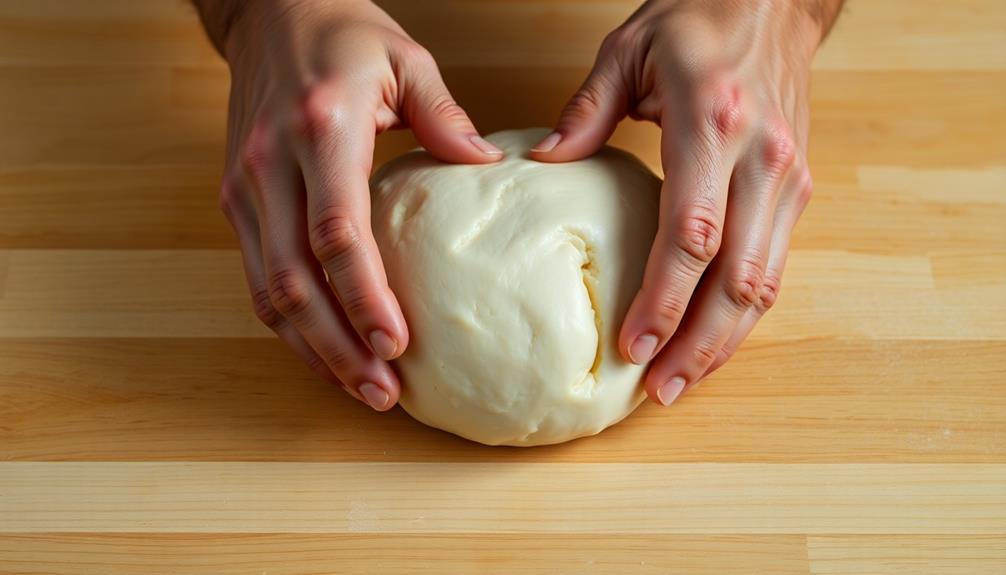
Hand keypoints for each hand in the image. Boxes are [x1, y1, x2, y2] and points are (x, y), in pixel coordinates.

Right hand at [213, 0, 502, 409]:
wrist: (268, 11)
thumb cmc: (342, 35)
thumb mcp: (406, 59)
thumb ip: (445, 116)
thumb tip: (489, 168)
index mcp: (321, 129)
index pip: (336, 232)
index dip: (364, 296)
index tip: (399, 344)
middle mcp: (271, 165)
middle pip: (295, 280)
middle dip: (338, 345)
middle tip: (383, 392)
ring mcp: (244, 186)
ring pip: (267, 289)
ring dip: (312, 347)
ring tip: (360, 387)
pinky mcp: (235, 198)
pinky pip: (257, 275)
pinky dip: (289, 322)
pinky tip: (325, 349)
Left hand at [531, 0, 840, 404]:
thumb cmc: (697, 20)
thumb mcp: (628, 50)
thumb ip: (585, 111)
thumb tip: (542, 164)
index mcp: (712, 124)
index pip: (692, 233)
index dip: (665, 297)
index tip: (633, 343)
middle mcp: (762, 158)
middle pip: (737, 276)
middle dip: (699, 343)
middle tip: (659, 391)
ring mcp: (787, 177)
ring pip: (764, 282)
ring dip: (726, 341)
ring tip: (683, 382)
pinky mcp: (797, 187)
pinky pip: (774, 265)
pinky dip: (744, 312)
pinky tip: (713, 340)